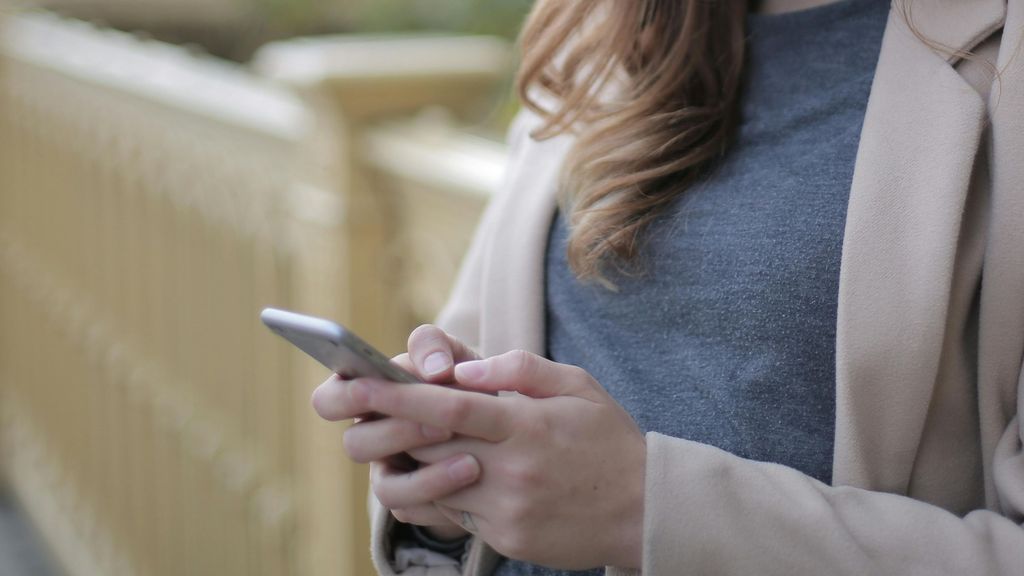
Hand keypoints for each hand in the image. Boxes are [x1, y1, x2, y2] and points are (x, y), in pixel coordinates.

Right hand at [310, 325, 480, 538]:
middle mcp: (370, 437)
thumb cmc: (462, 380)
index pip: (328, 400)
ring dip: (424, 471)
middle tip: (441, 423)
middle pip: (354, 445)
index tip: (372, 385)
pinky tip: (473, 471)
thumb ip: (435, 346)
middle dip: (395, 432)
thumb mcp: (453, 354)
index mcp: (365, 397)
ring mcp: (387, 472)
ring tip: (466, 451)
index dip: (343, 396)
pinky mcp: (410, 501)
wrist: (493, 425)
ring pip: (383, 485)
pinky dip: (441, 490)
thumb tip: (434, 369)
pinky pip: (411, 507)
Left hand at [346, 350, 646, 569]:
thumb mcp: (578, 387)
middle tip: (345, 405)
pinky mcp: (506, 538)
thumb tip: (466, 370)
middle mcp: (511, 470)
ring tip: (401, 439)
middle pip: (428, 446)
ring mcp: (506, 510)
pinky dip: (439, 490)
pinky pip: (454, 514)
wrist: (645, 510)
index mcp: (526, 425)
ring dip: (410, 460)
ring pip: (433, 484)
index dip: (396, 394)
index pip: (448, 407)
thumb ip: (521, 370)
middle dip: (383, 424)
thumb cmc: (609, 440)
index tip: (355, 381)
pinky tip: (446, 471)